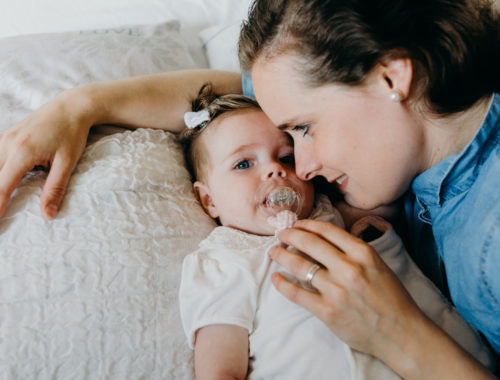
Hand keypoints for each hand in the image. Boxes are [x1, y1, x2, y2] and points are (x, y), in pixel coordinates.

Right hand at [0, 90, 92, 218]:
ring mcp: (4, 138)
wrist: (71, 107)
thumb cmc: (72, 133)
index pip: (1, 186)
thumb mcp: (68, 162)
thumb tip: (48, 215)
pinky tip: (3, 179)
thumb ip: (55, 188)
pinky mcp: (6, 136)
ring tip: (0, 202)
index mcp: (22, 152)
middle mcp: (7, 144)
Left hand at [268, 218, 426, 371]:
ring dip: (282, 256)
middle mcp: (348, 268)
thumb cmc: (391, 298)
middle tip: (281, 234)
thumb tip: (324, 240)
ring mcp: (336, 290)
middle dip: (290, 235)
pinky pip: (297, 293)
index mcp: (362, 253)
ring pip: (299, 266)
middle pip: (310, 243)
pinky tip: (276, 278)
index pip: (327, 231)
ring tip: (274, 252)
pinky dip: (282, 284)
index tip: (297, 224)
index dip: (307, 224)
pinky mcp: (327, 311)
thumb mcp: (378, 265)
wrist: (401, 333)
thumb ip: (354, 251)